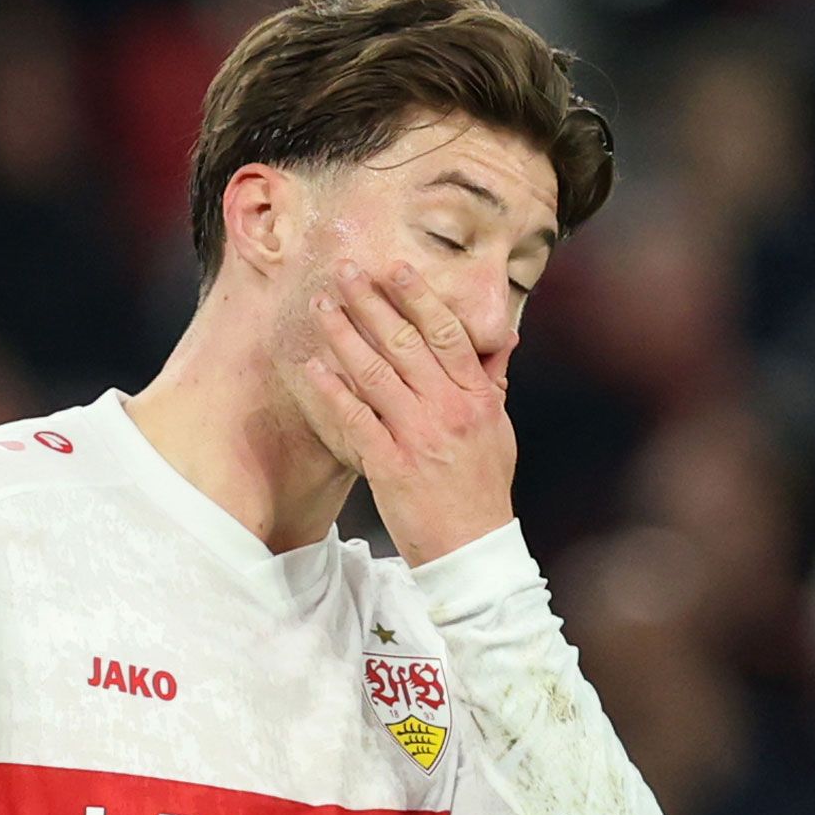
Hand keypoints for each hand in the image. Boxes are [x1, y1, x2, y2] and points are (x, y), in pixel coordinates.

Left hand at [296, 259, 518, 565]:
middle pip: (405, 343)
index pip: (447, 334)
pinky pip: (355, 418)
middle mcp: (449, 410)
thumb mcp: (499, 429)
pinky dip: (332, 390)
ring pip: (375, 372)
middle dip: (371, 303)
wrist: (471, 546)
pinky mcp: (389, 464)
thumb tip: (503, 340)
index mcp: (477, 397)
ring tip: (321, 307)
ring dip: (344, 335)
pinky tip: (312, 367)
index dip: (419, 298)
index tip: (395, 268)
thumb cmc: (483, 487)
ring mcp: (418, 436)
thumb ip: (493, 382)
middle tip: (344, 271)